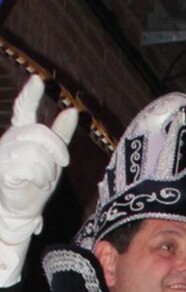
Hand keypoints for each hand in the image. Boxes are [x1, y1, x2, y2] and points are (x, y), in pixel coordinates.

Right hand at [0, 76, 76, 246]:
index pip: (24, 109)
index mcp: (22, 133)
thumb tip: (72, 111)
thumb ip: (60, 135)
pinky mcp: (3, 170)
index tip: (38, 80)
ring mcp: (4, 154)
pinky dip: (39, 178)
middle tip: (59, 166)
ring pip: (36, 153)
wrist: (20, 210)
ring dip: (47, 170)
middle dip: (56, 152)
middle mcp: (11, 139)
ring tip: (43, 179)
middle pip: (40, 134)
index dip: (31, 95)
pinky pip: (29, 167)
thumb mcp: (53, 158)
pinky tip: (37, 184)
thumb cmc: (34, 184)